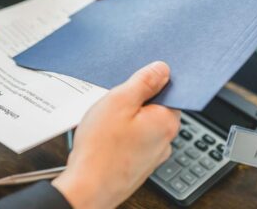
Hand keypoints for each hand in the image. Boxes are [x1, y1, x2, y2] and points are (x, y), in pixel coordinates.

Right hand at [52, 62, 179, 208]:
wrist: (87, 188)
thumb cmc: (101, 148)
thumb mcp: (119, 101)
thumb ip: (143, 82)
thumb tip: (162, 69)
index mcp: (166, 121)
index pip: (169, 91)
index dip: (150, 83)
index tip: (132, 83)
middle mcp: (165, 140)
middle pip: (155, 108)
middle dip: (134, 103)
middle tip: (113, 104)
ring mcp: (152, 156)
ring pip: (142, 126)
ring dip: (127, 121)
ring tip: (106, 124)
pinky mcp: (138, 165)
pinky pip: (134, 142)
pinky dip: (122, 137)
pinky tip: (105, 138)